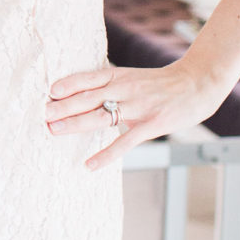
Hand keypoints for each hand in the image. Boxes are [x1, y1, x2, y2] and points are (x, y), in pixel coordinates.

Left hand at [43, 58, 232, 170]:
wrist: (197, 84)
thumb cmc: (160, 84)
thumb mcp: (132, 78)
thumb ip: (110, 88)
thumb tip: (80, 100)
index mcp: (119, 75)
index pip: (89, 78)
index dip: (68, 84)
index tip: (48, 91)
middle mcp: (125, 88)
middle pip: (89, 96)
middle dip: (64, 105)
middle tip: (43, 113)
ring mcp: (138, 106)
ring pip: (102, 115)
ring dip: (76, 123)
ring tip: (55, 130)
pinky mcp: (151, 124)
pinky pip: (125, 141)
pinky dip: (106, 154)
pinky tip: (90, 164)